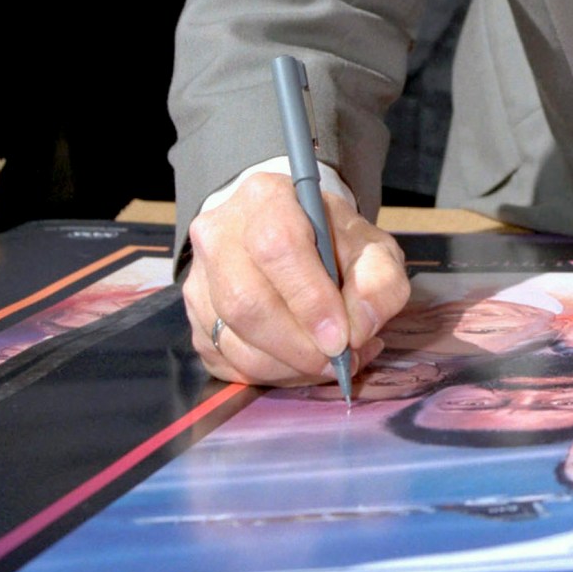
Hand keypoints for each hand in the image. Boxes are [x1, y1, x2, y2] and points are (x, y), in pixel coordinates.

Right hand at [182, 171, 411, 385]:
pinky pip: (225, 361)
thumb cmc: (332, 243)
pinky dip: (270, 374)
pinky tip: (301, 365)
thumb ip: (378, 282)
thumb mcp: (371, 249)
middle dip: (297, 345)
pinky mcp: (194, 318)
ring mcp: (199, 277)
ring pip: (232, 338)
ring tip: (328, 364)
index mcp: (266, 197)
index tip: (340, 338)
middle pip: (245, 300)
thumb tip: (359, 328)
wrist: (294, 240)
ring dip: (287, 366)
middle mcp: (219, 233)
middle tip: (337, 361)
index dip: (309, 298)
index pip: (277, 245)